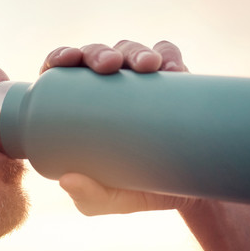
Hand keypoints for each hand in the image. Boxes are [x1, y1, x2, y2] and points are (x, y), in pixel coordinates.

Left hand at [40, 40, 197, 215]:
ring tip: (146, 66)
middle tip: (109, 66)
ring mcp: (143, 81)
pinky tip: (168, 65)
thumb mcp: (110, 200)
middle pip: (98, 54)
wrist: (189, 192)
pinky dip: (167, 53)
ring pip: (131, 50)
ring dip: (134, 51)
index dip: (60, 56)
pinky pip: (169, 55)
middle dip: (100, 52)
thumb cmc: (136, 190)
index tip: (67, 60)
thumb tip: (67, 181)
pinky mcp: (176, 80)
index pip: (64, 71)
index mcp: (83, 105)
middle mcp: (111, 86)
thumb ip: (88, 197)